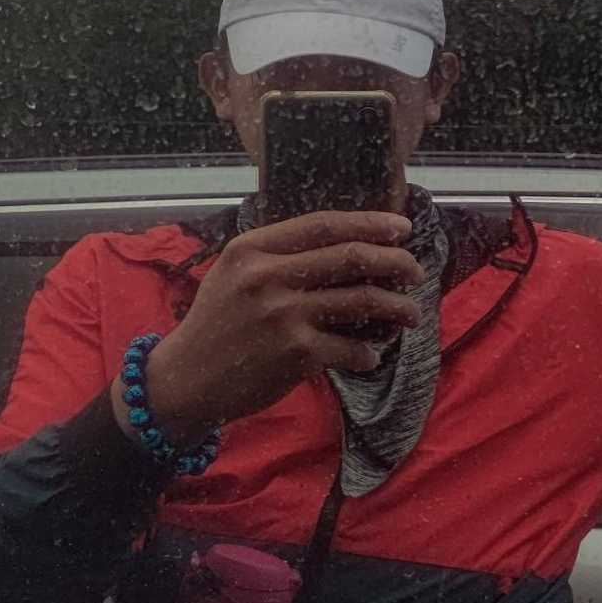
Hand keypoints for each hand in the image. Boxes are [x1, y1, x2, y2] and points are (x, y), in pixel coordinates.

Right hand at [113, 210, 423, 442]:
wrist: (185, 380)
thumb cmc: (216, 325)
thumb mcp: (233, 274)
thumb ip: (277, 255)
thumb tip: (343, 244)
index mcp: (252, 249)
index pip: (323, 225)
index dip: (369, 222)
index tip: (402, 227)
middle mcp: (267, 276)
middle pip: (350, 257)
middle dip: (395, 261)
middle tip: (416, 270)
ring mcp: (283, 315)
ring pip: (360, 301)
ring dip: (395, 307)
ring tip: (410, 314)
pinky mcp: (295, 353)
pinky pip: (350, 349)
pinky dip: (367, 354)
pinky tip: (370, 356)